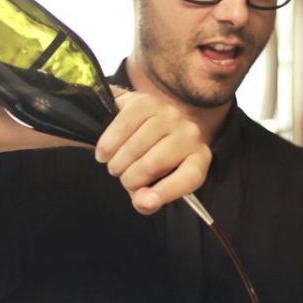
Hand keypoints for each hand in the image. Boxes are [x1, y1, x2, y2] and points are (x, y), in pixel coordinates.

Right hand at [94, 88, 211, 214]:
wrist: (150, 123)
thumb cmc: (155, 160)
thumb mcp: (156, 184)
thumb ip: (149, 200)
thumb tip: (142, 201)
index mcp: (199, 158)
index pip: (190, 177)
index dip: (167, 192)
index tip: (145, 201)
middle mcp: (189, 134)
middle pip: (153, 164)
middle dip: (130, 179)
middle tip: (122, 179)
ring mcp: (169, 115)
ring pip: (135, 147)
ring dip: (117, 163)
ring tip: (115, 167)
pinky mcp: (146, 102)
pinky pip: (122, 126)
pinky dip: (108, 144)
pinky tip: (104, 154)